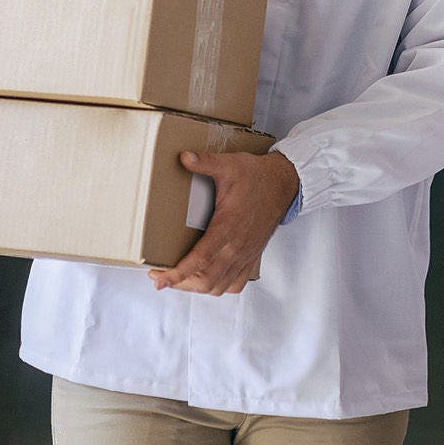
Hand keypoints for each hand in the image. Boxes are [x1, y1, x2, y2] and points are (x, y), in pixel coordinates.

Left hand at [149, 150, 299, 295]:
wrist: (284, 184)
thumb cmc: (257, 176)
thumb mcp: (230, 165)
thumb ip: (206, 162)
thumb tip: (183, 157)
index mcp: (228, 227)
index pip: (200, 259)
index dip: (177, 273)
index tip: (159, 280)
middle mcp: (237, 247)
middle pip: (206, 280)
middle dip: (179, 283)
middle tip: (159, 276)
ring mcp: (245, 254)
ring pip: (218, 286)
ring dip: (196, 287)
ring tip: (178, 280)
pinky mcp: (251, 256)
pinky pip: (235, 284)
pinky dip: (217, 287)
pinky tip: (207, 280)